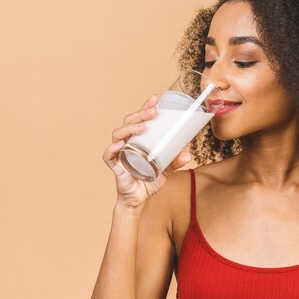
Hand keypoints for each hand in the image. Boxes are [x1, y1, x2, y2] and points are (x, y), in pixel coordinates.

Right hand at [102, 94, 191, 208]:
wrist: (138, 200)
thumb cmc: (148, 181)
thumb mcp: (165, 170)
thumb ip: (175, 162)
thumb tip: (188, 154)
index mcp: (136, 140)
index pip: (138, 119)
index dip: (144, 107)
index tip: (155, 98)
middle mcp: (126, 143)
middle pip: (128, 122)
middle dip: (140, 114)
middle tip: (154, 112)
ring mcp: (119, 153)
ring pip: (118, 134)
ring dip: (130, 128)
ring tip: (143, 126)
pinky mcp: (115, 166)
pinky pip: (109, 155)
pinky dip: (112, 148)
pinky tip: (121, 143)